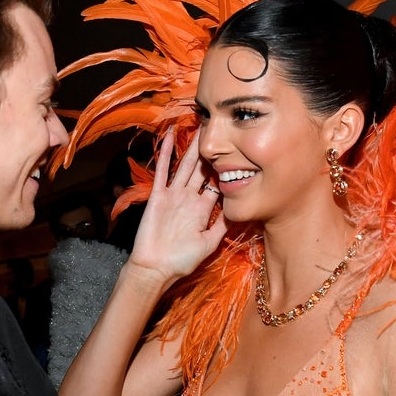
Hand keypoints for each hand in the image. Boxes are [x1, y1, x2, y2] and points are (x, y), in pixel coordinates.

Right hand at [128, 129, 226, 283]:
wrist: (155, 268)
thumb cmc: (181, 260)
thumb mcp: (209, 242)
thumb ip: (222, 226)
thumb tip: (241, 210)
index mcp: (202, 209)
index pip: (217, 184)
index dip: (227, 169)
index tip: (238, 151)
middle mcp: (189, 198)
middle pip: (202, 170)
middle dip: (210, 152)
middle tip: (219, 130)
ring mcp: (173, 195)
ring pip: (185, 166)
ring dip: (192, 147)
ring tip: (199, 126)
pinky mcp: (158, 195)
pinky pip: (162, 171)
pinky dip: (165, 153)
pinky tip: (168, 137)